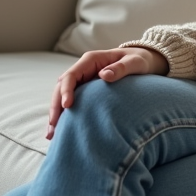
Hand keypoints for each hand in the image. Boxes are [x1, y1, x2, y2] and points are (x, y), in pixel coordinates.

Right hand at [46, 47, 167, 138]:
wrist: (143, 61)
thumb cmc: (139, 60)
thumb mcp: (134, 62)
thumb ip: (121, 68)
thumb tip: (105, 75)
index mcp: (91, 60)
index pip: (71, 76)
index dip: (66, 90)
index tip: (67, 106)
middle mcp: (83, 70)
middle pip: (61, 88)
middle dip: (55, 107)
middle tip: (53, 127)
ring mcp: (83, 80)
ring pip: (62, 96)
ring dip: (56, 114)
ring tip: (51, 135)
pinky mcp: (85, 90)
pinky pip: (72, 102)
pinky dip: (65, 115)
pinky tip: (61, 131)